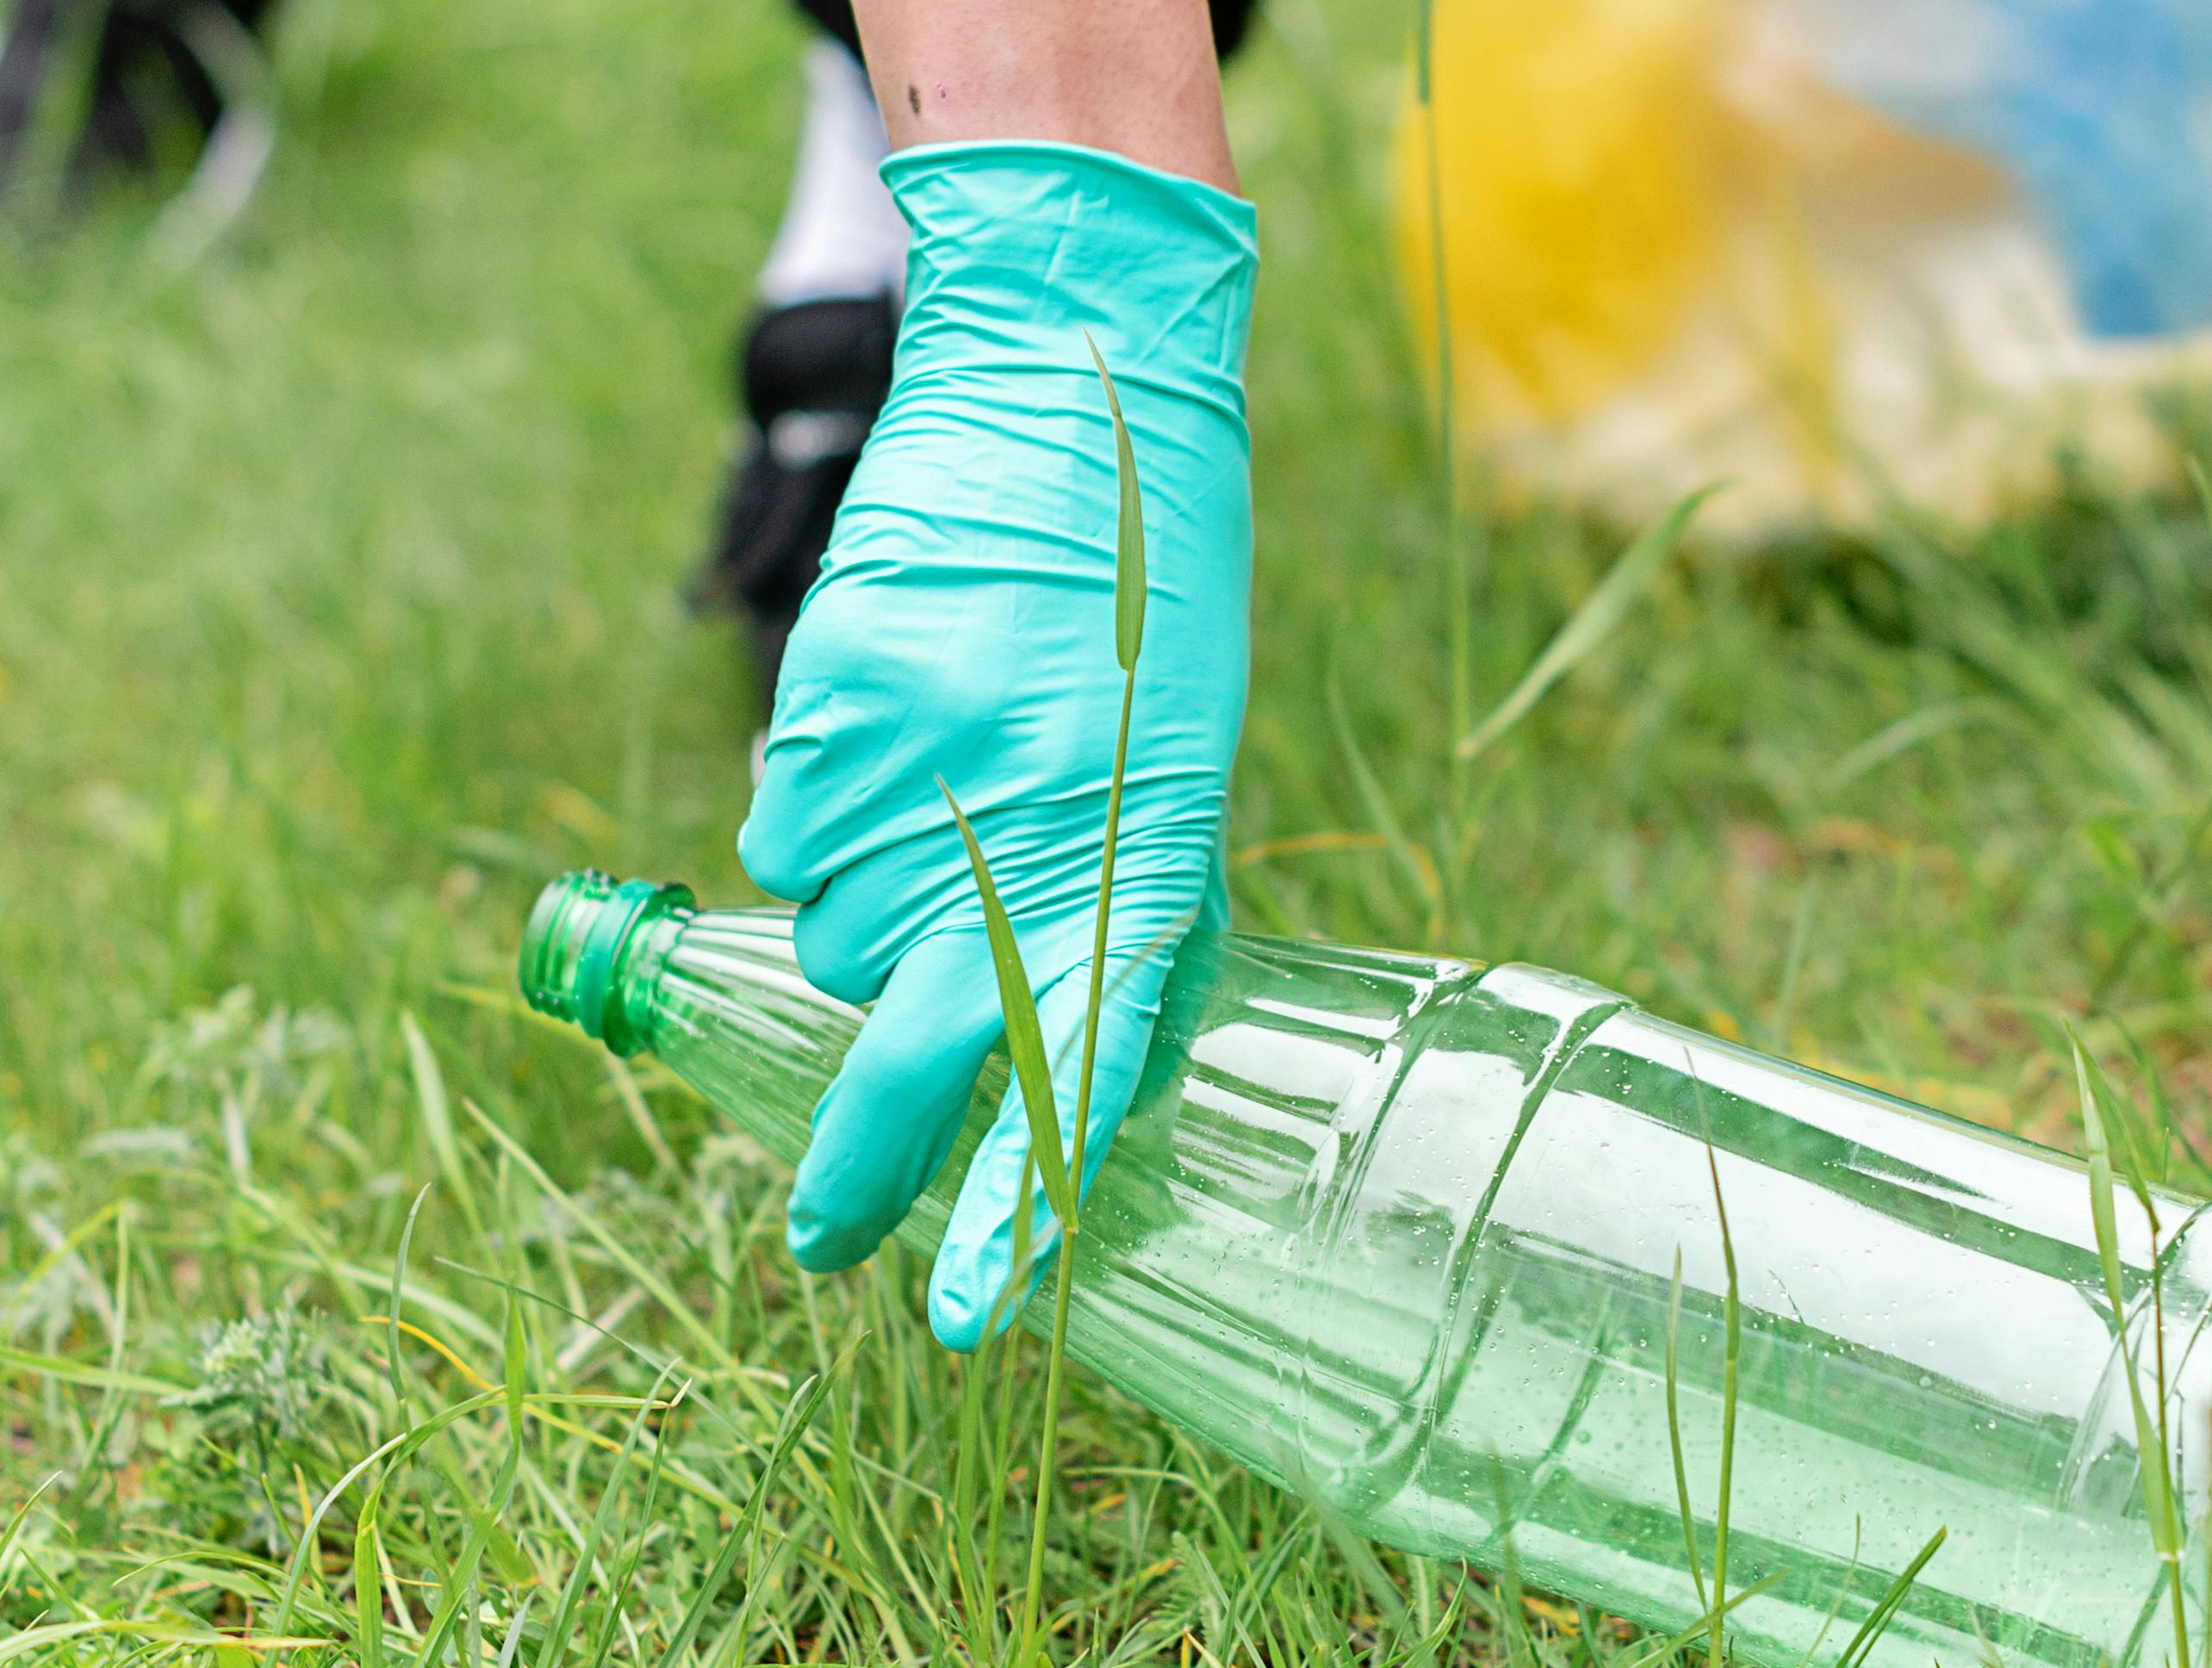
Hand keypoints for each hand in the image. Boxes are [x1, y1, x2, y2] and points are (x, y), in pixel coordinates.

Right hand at [738, 141, 1256, 1349]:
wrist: (1066, 396)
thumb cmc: (1154, 592)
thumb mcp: (1188, 762)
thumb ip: (1133, 895)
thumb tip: (1082, 1038)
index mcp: (1136, 852)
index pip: (1071, 1071)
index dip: (1017, 1206)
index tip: (974, 1314)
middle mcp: (1012, 835)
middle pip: (902, 1047)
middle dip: (858, 1163)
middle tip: (830, 1234)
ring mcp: (902, 779)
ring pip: (832, 935)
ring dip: (867, 922)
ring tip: (932, 819)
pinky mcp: (822, 716)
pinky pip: (788, 834)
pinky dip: (823, 830)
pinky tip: (883, 752)